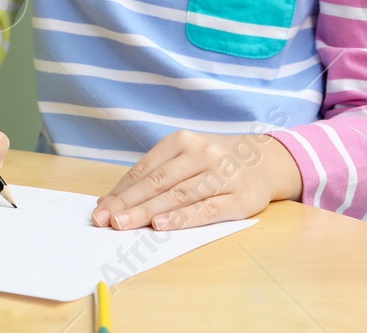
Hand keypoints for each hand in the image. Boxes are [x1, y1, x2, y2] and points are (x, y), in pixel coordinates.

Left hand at [91, 130, 302, 231]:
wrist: (265, 160)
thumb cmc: (214, 162)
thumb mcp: (186, 157)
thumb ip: (154, 175)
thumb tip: (113, 201)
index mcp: (182, 141)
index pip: (145, 169)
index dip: (122, 190)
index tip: (101, 208)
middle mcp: (202, 153)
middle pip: (158, 182)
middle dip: (128, 203)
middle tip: (105, 220)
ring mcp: (222, 175)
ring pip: (178, 195)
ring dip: (148, 211)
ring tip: (124, 224)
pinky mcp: (240, 198)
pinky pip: (206, 210)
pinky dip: (181, 218)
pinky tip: (161, 225)